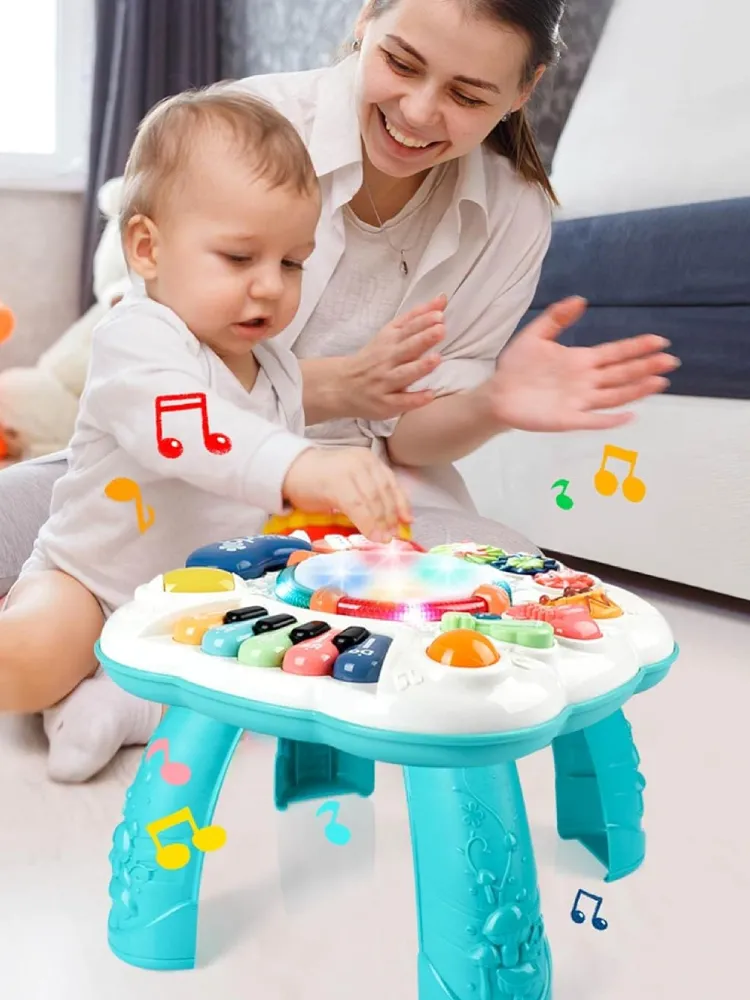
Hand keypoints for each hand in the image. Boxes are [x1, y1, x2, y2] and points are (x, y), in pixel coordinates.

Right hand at [282, 447, 411, 542]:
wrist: (289, 470)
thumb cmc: (318, 480)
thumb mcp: (350, 482)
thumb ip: (368, 494)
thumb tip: (388, 521)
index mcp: (368, 460)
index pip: (391, 483)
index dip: (401, 504)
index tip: (407, 521)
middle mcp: (362, 461)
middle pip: (383, 493)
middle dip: (390, 517)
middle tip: (393, 536)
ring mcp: (349, 470)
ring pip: (373, 501)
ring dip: (380, 523)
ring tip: (384, 539)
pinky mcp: (336, 482)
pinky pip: (357, 506)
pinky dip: (367, 523)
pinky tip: (372, 535)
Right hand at [342, 295, 446, 420]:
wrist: (341, 385)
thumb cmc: (372, 358)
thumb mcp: (389, 333)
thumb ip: (415, 318)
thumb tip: (441, 300)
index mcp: (388, 341)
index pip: (407, 328)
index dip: (422, 321)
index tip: (439, 314)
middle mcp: (386, 360)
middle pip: (406, 348)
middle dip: (423, 339)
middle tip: (440, 330)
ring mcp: (385, 382)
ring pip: (404, 374)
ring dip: (420, 367)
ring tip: (437, 359)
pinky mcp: (385, 403)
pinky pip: (401, 401)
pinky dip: (414, 399)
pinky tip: (430, 395)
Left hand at [485, 297, 680, 430]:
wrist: (497, 394)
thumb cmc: (517, 367)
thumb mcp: (535, 335)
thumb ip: (557, 318)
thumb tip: (580, 299)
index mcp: (581, 360)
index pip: (615, 353)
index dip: (637, 347)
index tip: (659, 340)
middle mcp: (586, 381)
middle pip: (622, 373)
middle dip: (646, 366)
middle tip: (670, 360)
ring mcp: (579, 401)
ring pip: (614, 395)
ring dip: (637, 389)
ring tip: (660, 382)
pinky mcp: (568, 419)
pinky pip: (593, 420)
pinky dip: (610, 419)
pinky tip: (629, 416)